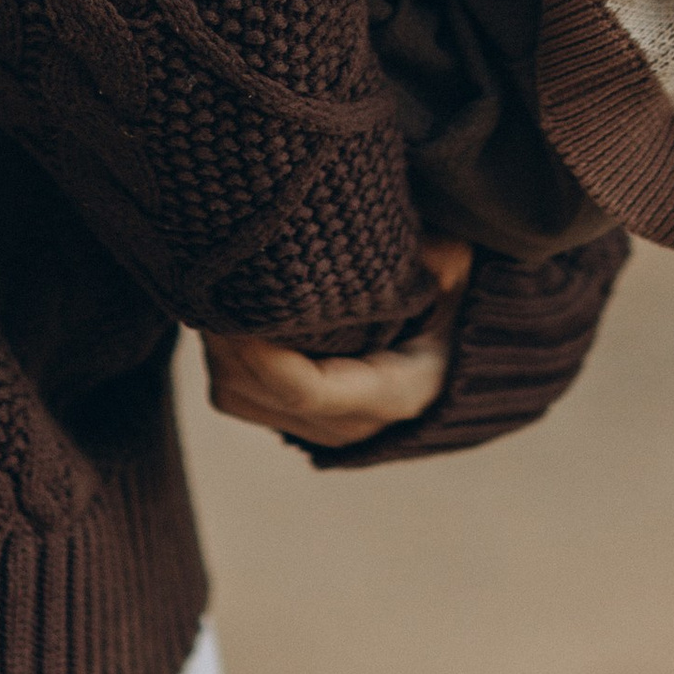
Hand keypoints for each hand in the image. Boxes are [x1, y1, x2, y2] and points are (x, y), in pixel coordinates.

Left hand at [200, 237, 472, 447]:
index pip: (308, 389)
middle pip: (259, 394)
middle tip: (208, 278)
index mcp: (396, 392)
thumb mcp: (460, 272)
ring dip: (219, 349)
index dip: (262, 352)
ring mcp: (321, 429)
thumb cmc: (461, 302)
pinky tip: (223, 314)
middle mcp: (354, 424)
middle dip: (228, 342)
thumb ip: (439, 256)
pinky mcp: (298, 420)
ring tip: (211, 291)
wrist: (465, 354)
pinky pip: (240, 398)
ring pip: (239, 398)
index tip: (235, 304)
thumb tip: (413, 243)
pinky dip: (223, 360)